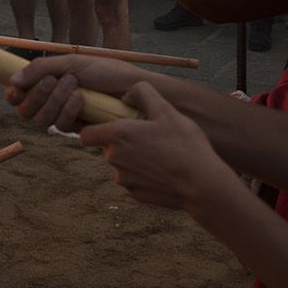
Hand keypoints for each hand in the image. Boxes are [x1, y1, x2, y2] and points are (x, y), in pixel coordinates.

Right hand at [4, 55, 149, 129]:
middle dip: (37, 95)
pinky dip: (68, 110)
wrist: (132, 86)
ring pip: (41, 120)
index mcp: (46, 83)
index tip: (16, 90)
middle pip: (25, 110)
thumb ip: (41, 68)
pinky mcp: (78, 129)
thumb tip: (13, 80)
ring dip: (55, 100)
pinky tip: (81, 98)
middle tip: (53, 80)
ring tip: (74, 84)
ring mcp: (64, 116)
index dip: (12, 95)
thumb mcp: (71, 62)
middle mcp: (52, 102)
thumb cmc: (104, 71)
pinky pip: (61, 126)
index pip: (18, 95)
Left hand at [80, 83, 240, 211]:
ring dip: (135, 158)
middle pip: (108, 147)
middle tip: (150, 136)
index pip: (86, 134)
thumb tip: (126, 97)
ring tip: (161, 153)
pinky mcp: (135, 194)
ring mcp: (124, 180)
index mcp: (118, 136)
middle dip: (124, 142)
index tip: (113, 125)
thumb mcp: (166, 109)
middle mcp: (114, 159)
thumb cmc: (184, 144)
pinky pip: (134, 180)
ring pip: (121, 164)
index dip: (96, 128)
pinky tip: (164, 170)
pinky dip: (144, 174)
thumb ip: (142, 93)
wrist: (201, 184)